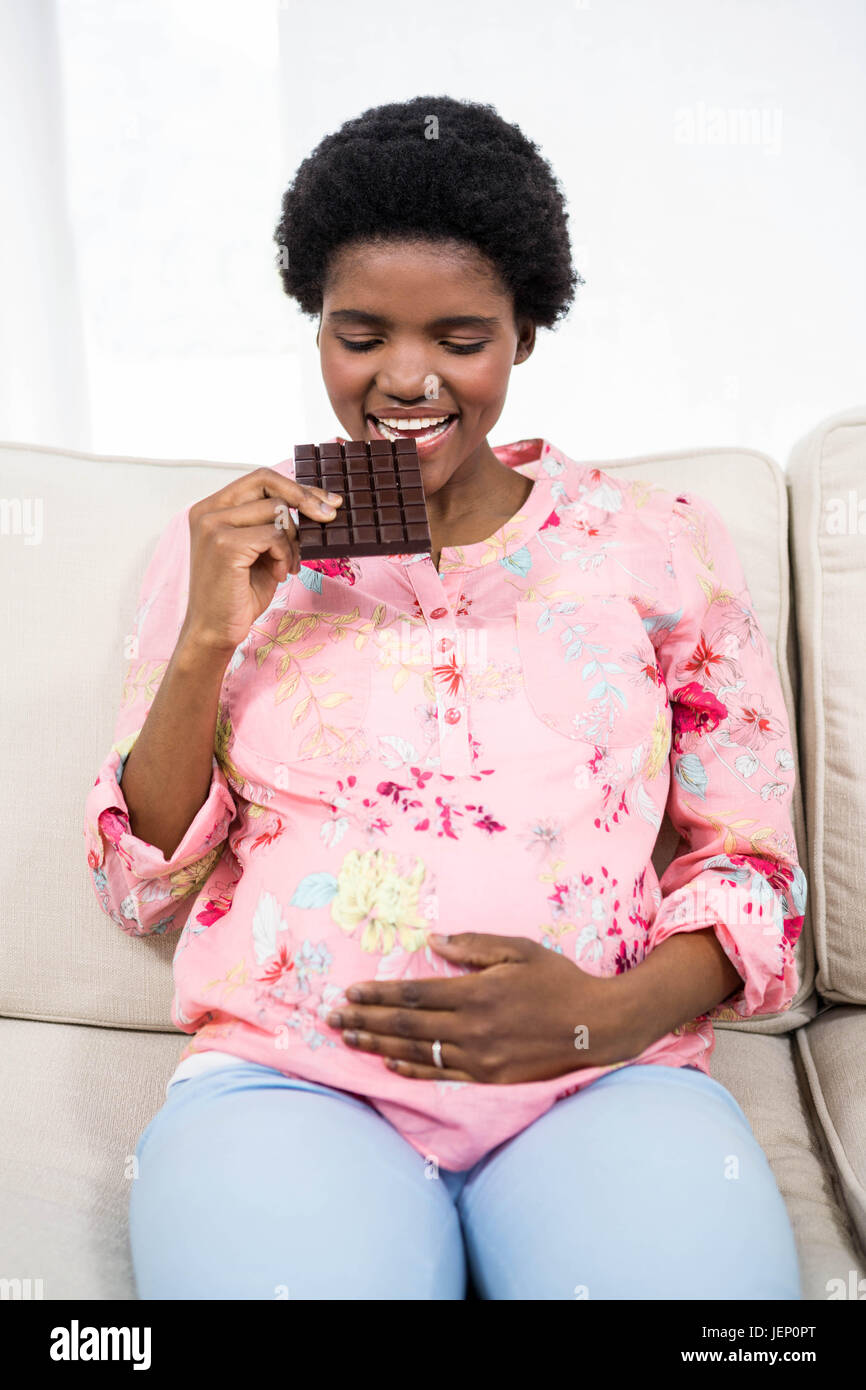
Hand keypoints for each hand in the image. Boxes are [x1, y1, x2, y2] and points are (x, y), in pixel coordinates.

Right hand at [181, 467, 343, 656]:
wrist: (216, 631)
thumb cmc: (239, 594)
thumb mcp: (260, 551)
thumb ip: (274, 525)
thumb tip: (317, 504)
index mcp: (212, 508)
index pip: (260, 479)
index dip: (297, 487)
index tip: (328, 501)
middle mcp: (207, 511)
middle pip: (268, 484)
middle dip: (305, 499)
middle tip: (329, 518)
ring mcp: (212, 525)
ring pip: (276, 511)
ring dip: (292, 540)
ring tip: (286, 565)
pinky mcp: (224, 544)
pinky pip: (274, 536)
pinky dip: (285, 556)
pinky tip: (278, 574)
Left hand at [325, 932, 646, 1082]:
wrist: (597, 1026)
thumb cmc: (559, 980)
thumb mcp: (520, 950)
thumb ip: (474, 946)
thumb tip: (432, 943)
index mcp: (476, 993)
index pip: (413, 995)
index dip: (377, 994)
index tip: (350, 992)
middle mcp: (472, 1028)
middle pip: (405, 1026)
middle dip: (364, 1020)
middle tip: (332, 1018)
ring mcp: (480, 1058)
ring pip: (416, 1053)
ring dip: (378, 1046)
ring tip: (349, 1039)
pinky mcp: (489, 1079)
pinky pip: (441, 1076)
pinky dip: (411, 1070)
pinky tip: (389, 1065)